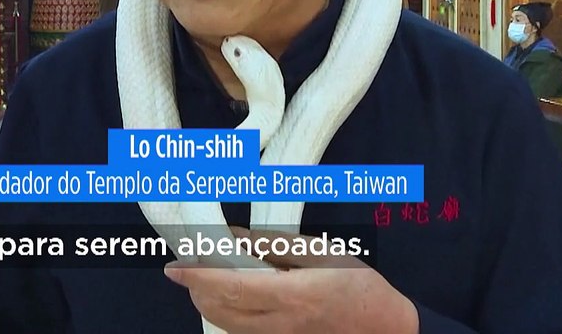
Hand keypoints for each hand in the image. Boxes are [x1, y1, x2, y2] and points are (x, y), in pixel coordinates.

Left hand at [164, 229, 417, 333]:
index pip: (230, 286)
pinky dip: (226, 315)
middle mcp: (281, 324)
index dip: (197, 275)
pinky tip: (230, 298)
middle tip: (188, 264)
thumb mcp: (321, 253)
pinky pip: (243, 333)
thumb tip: (234, 236)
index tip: (173, 266)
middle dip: (196, 288)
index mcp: (292, 294)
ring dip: (208, 302)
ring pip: (227, 326)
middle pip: (220, 310)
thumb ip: (274, 246)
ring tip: (204, 279)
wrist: (387, 330)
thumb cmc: (359, 286)